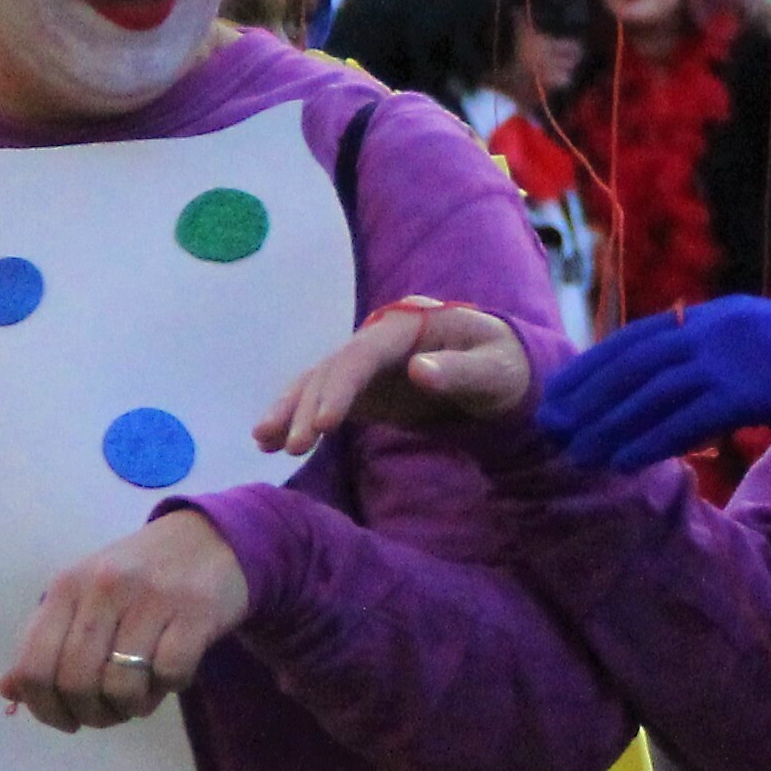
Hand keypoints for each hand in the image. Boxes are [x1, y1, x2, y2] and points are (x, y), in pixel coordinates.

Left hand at [4, 511, 250, 734]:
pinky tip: (172, 676)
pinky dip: (170, 688)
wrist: (213, 538)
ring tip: (139, 699)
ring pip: (122, 685)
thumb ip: (46, 640)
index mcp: (67, 587)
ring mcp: (151, 599)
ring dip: (130, 707)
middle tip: (106, 715)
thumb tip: (9, 690)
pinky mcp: (195, 612)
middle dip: (90, 714)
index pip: (34, 666)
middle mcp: (103, 588)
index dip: (44, 708)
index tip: (65, 719)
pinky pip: (170, 673)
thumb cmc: (140, 574)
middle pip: (77, 682)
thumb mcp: (84, 596)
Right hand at [260, 301, 535, 455]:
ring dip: (291, 410)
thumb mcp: (496, 371)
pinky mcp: (364, 386)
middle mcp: (378, 337)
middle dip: (309, 406)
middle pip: (333, 368)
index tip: (325, 424)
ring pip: (318, 381)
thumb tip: (419, 370)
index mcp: (408, 324)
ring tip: (264, 442)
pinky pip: (323, 398)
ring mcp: (368, 362)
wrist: (504, 370)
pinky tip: (271, 442)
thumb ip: (461, 372)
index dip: (341, 387)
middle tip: (294, 446)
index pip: (364, 355)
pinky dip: (299, 417)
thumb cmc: (505, 367)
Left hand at [540, 297, 770, 469]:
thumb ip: (730, 365)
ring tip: (575, 453)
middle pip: (635, 362)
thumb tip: (693, 394)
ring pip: (652, 392)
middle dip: (588, 396)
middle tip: (550, 427)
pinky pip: (686, 419)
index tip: (563, 393)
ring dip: (607, 425)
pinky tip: (621, 462)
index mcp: (722, 314)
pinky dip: (647, 441)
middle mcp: (720, 325)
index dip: (596, 367)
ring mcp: (736, 354)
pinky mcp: (755, 388)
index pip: (640, 337)